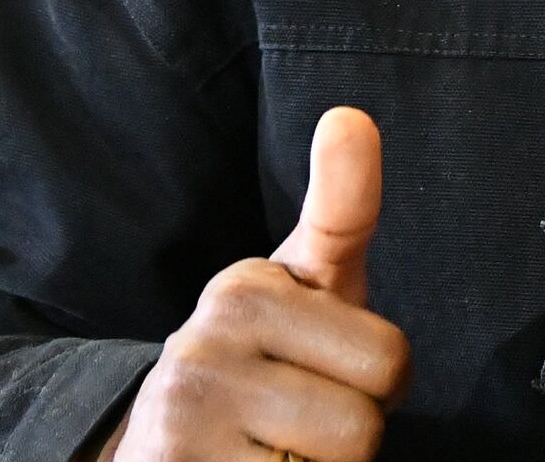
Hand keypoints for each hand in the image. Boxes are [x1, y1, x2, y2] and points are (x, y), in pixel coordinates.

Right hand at [100, 107, 409, 461]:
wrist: (154, 443)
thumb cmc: (262, 356)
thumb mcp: (303, 283)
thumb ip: (343, 209)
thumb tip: (351, 115)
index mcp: (244, 290)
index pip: (390, 362)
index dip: (380, 383)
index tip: (330, 369)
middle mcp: (199, 350)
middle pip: (363, 429)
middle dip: (347, 437)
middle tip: (295, 422)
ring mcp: (181, 425)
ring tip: (270, 451)